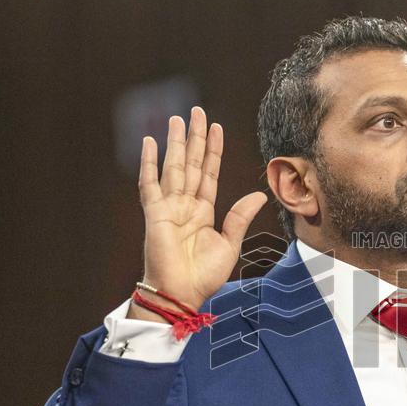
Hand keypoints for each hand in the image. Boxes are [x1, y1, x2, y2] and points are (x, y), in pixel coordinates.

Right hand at [133, 106, 266, 318]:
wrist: (182, 294)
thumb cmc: (204, 276)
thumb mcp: (230, 244)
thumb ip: (240, 218)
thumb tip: (258, 195)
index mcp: (204, 211)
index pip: (209, 173)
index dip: (213, 150)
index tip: (216, 127)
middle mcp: (185, 205)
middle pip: (192, 163)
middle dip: (195, 137)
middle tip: (197, 111)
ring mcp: (169, 207)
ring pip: (174, 167)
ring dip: (175, 143)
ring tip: (177, 119)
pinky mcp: (154, 214)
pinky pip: (150, 184)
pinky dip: (148, 163)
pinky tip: (149, 143)